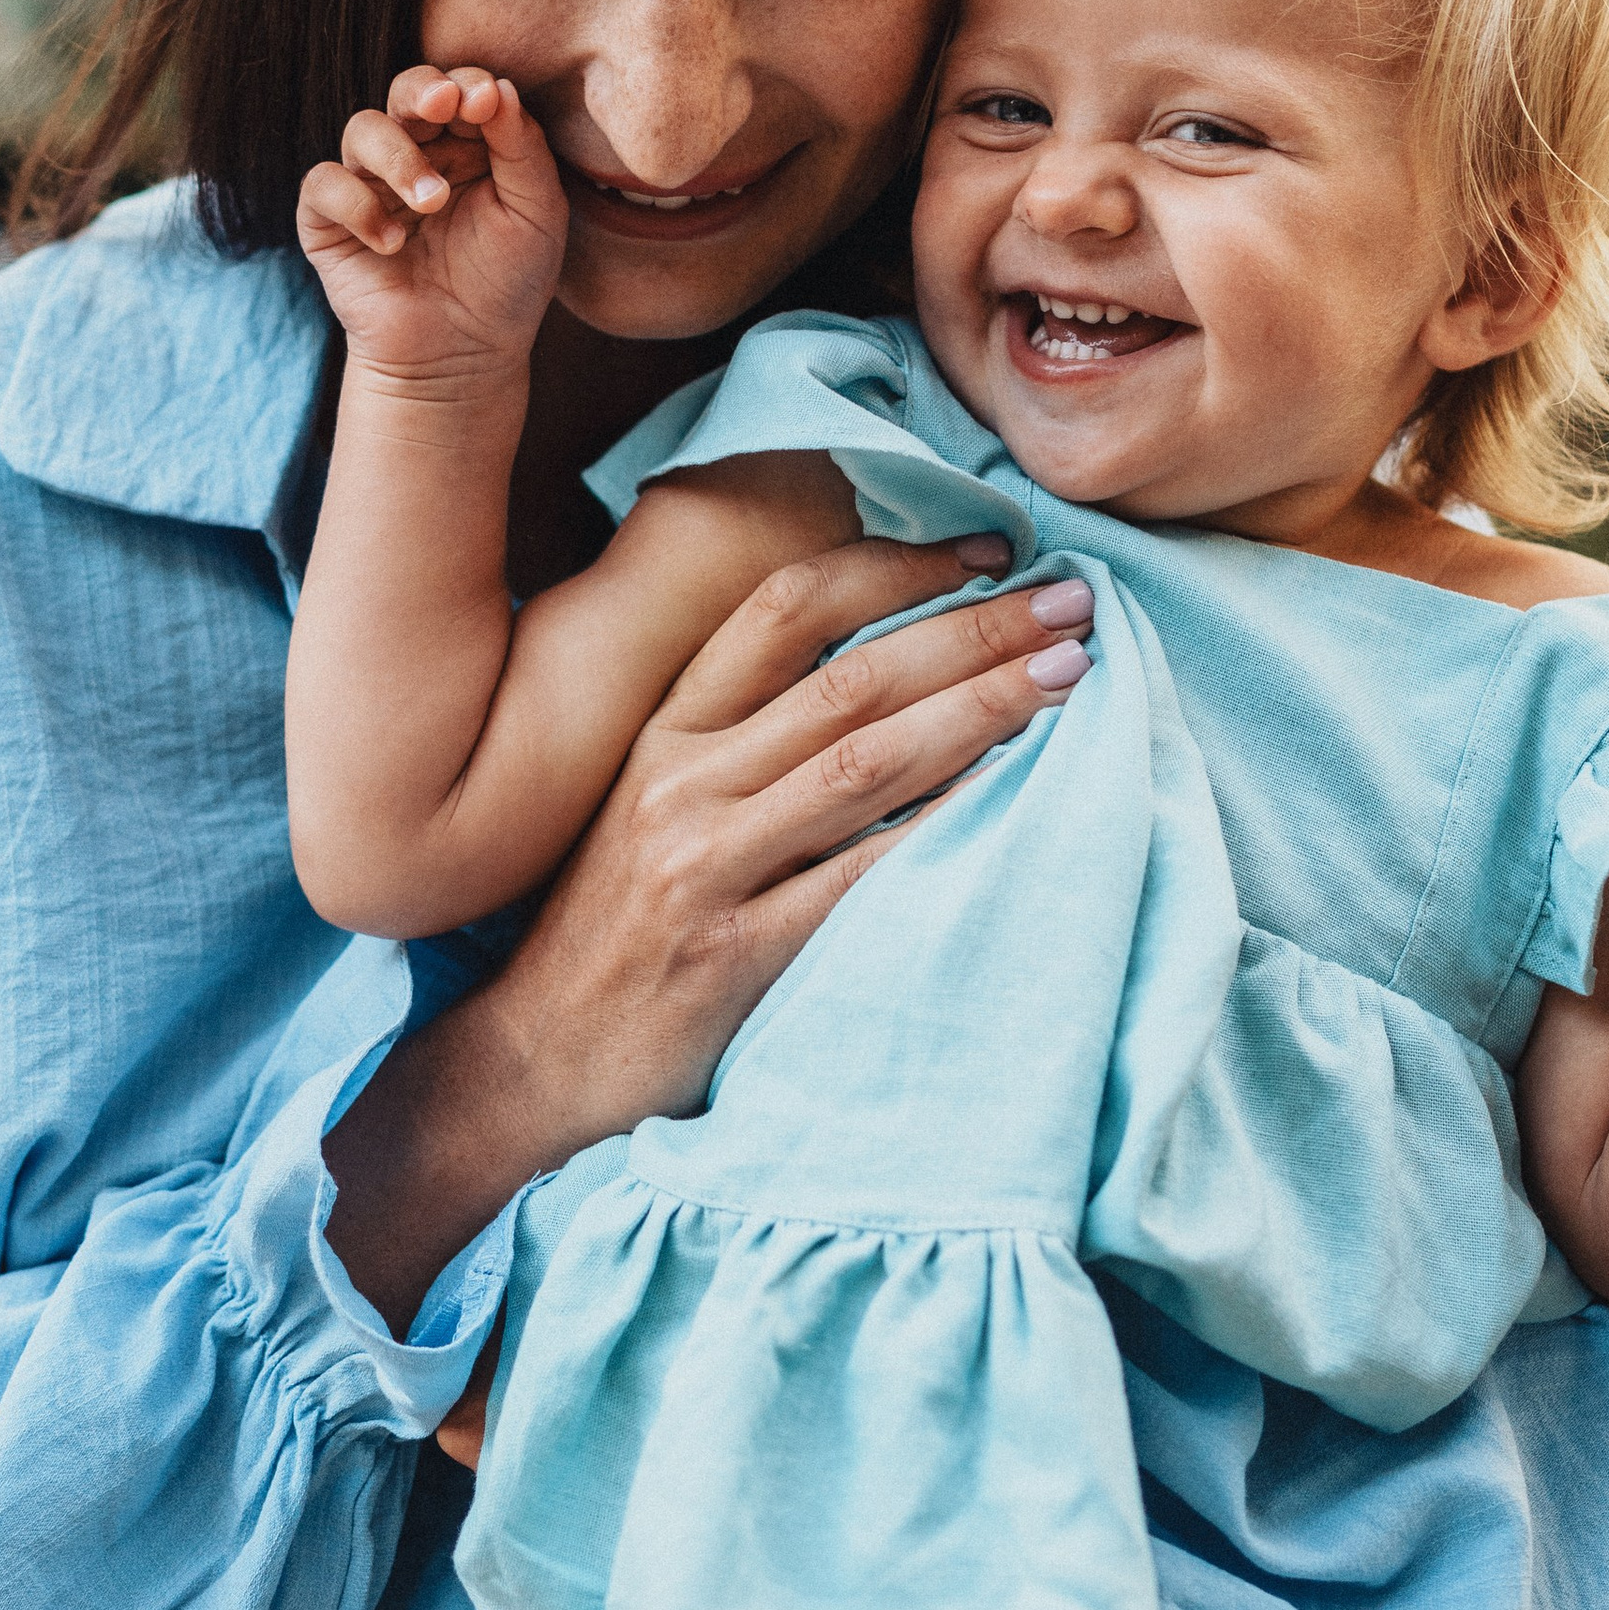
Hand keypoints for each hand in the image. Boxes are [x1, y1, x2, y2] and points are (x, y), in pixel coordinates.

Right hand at [294, 65, 567, 394]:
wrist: (463, 357)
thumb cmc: (507, 283)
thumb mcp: (536, 213)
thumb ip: (521, 147)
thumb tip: (497, 85)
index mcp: (469, 145)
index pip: (461, 90)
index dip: (469, 86)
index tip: (487, 101)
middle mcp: (417, 155)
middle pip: (405, 93)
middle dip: (422, 92)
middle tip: (443, 106)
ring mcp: (370, 185)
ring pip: (361, 129)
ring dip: (397, 157)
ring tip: (432, 203)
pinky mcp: (330, 222)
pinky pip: (323, 184)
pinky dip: (356, 205)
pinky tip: (392, 243)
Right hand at [323, 543, 1094, 1327]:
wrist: (537, 1060)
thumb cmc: (614, 926)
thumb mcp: (652, 802)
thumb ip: (743, 735)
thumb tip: (889, 662)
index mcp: (665, 730)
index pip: (787, 608)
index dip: (895, 565)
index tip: (992, 549)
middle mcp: (682, 780)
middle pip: (851, 677)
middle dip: (973, 629)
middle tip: (1071, 602)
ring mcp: (707, 864)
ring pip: (867, 761)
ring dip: (981, 710)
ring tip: (1070, 676)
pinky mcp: (737, 952)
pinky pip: (862, 875)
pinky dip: (946, 826)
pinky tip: (1019, 794)